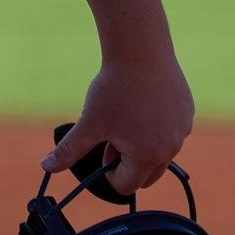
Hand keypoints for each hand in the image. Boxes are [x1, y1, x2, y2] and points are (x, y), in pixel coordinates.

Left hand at [42, 54, 194, 194]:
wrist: (139, 49)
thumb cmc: (114, 88)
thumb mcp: (89, 122)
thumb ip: (69, 150)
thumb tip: (46, 167)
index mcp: (148, 156)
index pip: (127, 185)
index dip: (109, 171)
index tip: (103, 147)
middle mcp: (171, 148)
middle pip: (147, 174)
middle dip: (128, 162)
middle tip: (114, 134)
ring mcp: (183, 129)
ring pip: (160, 152)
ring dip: (143, 145)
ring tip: (127, 116)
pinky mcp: (187, 112)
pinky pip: (172, 131)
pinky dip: (157, 126)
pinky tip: (142, 103)